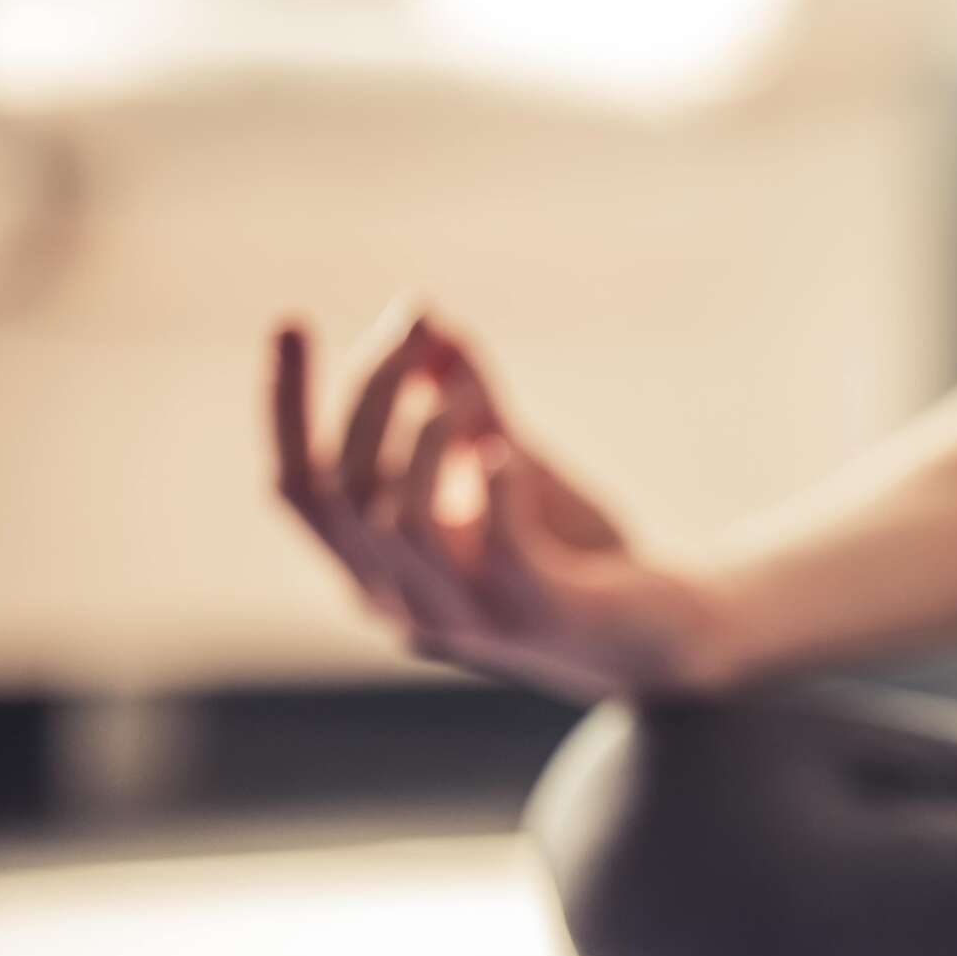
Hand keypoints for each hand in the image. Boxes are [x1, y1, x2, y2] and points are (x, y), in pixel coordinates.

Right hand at [269, 306, 729, 699]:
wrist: (671, 635)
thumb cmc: (580, 555)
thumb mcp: (514, 468)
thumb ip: (468, 407)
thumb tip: (431, 323)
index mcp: (378, 570)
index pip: (299, 489)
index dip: (286, 406)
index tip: (292, 320)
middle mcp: (403, 605)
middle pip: (342, 492)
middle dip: (370, 396)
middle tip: (415, 329)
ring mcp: (466, 620)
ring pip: (399, 521)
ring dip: (426, 436)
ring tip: (464, 388)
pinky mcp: (534, 618)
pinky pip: (493, 549)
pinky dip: (494, 487)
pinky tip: (506, 447)